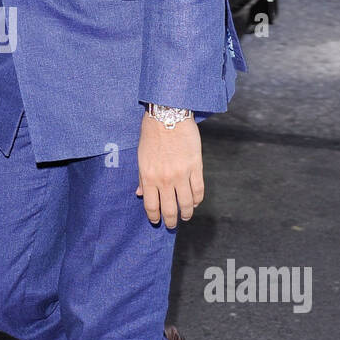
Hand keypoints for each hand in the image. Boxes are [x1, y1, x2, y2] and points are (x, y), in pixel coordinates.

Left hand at [136, 111, 203, 226]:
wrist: (168, 115)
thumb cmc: (152, 134)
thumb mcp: (141, 157)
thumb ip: (142, 177)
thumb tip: (141, 194)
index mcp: (149, 176)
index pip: (151, 205)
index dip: (154, 217)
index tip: (157, 221)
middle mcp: (165, 179)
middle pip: (170, 208)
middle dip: (171, 220)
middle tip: (172, 224)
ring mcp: (182, 174)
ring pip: (187, 203)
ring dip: (186, 213)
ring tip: (186, 216)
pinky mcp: (196, 166)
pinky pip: (199, 190)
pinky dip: (197, 200)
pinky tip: (195, 202)